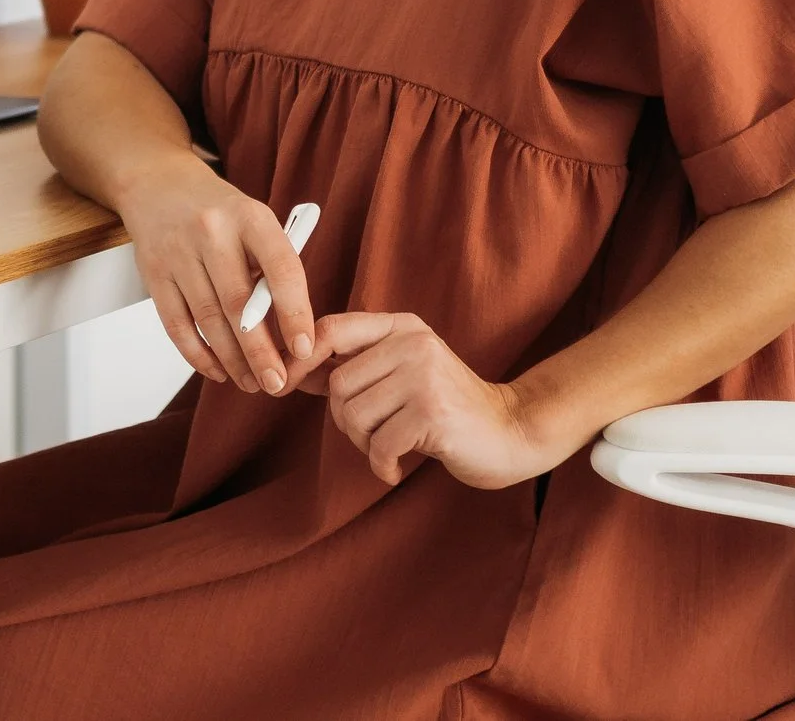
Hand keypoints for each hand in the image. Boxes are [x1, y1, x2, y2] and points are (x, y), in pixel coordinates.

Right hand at [112, 158, 313, 394]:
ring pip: (208, 320)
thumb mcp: (254, 220)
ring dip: (232, 360)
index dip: (295, 311)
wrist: (157, 183)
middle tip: (277, 384)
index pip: (281, 267)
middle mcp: (212, 231)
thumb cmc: (219, 211)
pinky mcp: (153, 273)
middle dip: (260, 353)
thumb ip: (272, 266)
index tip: (304, 348)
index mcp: (250, 216)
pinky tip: (217, 371)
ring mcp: (178, 252)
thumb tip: (290, 330)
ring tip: (251, 383)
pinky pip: (176, 324)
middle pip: (239, 304)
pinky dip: (197, 354)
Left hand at [299, 312, 577, 489]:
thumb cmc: (446, 407)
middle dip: (345, 421)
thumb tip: (291, 370)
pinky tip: (396, 467)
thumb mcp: (404, 371)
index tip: (285, 387)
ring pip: (354, 415)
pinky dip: (381, 465)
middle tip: (371, 437)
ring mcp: (424, 375)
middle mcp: (412, 343)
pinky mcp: (433, 412)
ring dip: (364, 444)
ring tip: (388, 448)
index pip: (331, 329)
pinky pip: (380, 445)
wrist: (510, 432)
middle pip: (338, 384)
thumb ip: (357, 365)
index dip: (300, 358)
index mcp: (401, 327)